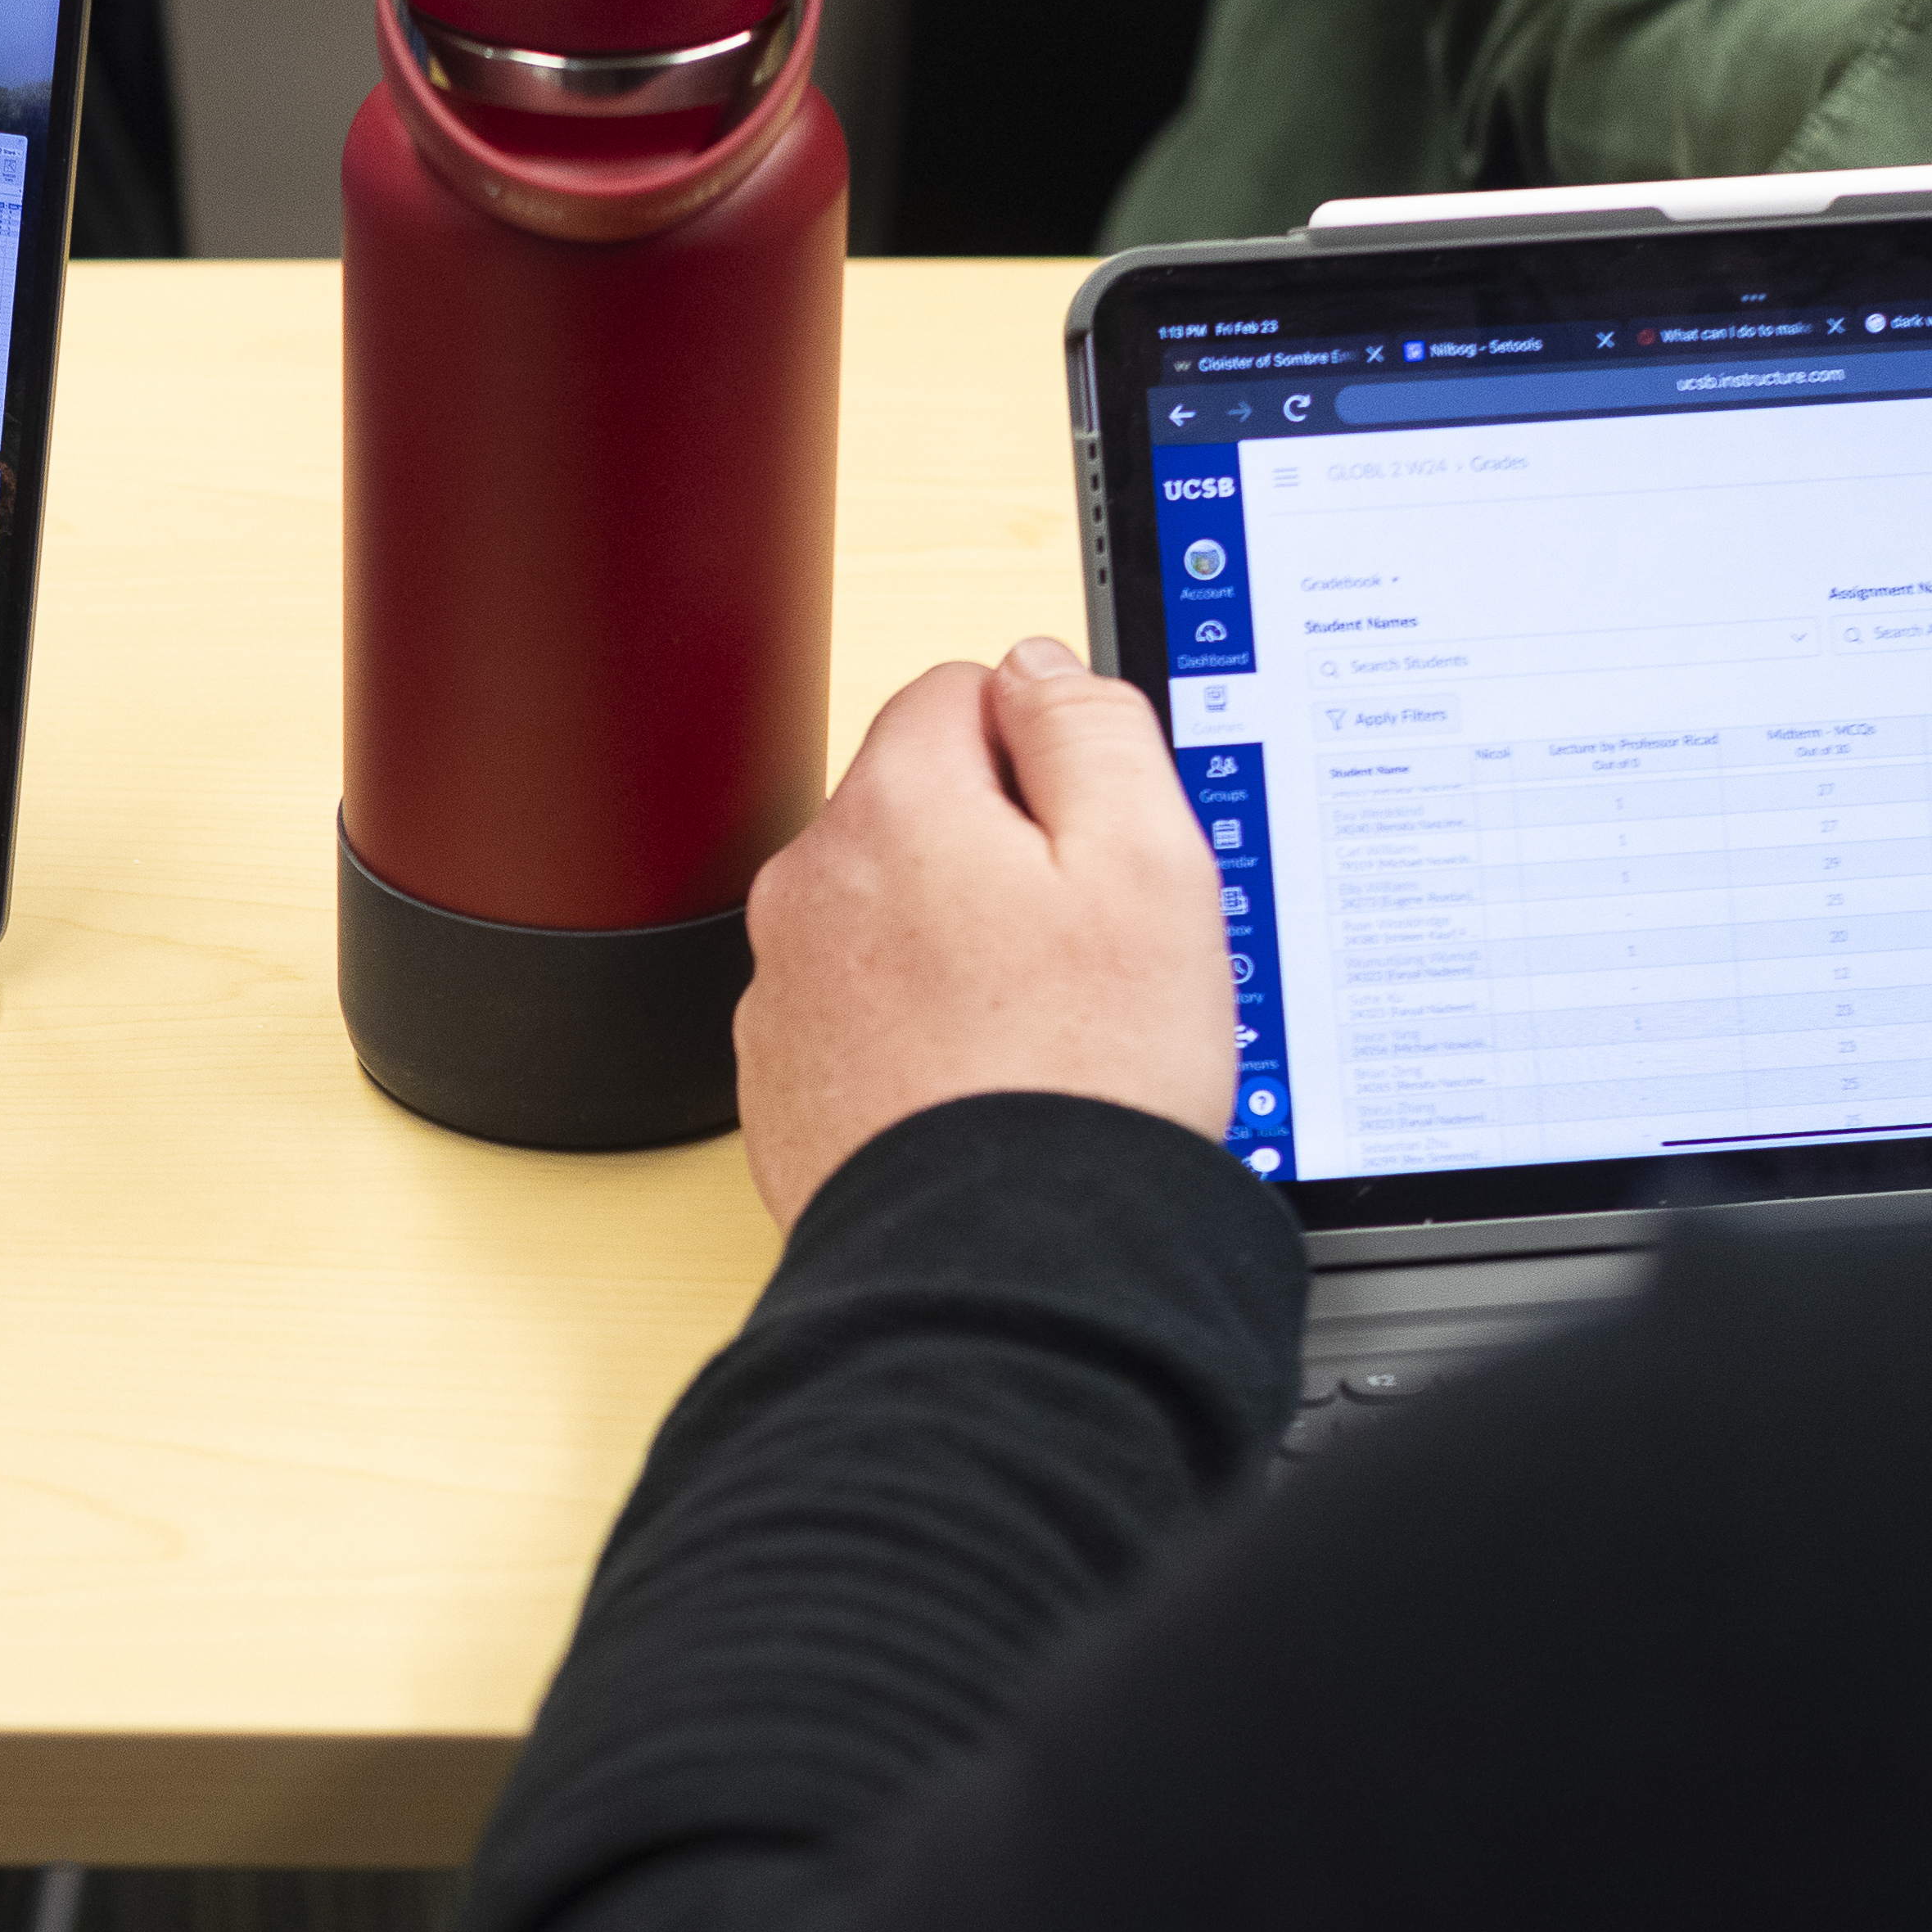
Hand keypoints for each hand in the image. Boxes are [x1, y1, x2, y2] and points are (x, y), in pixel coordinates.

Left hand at [733, 639, 1236, 1226]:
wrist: (1004, 1265)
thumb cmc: (1083, 1076)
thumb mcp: (1147, 861)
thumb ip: (1091, 728)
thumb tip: (1038, 666)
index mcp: (891, 810)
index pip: (959, 694)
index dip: (1047, 751)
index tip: (1093, 837)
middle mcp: (809, 889)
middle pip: (916, 809)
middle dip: (997, 852)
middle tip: (1082, 946)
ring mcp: (785, 992)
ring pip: (886, 916)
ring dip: (953, 944)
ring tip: (1036, 1029)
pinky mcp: (783, 1084)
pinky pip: (860, 1015)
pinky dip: (915, 1033)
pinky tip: (981, 1084)